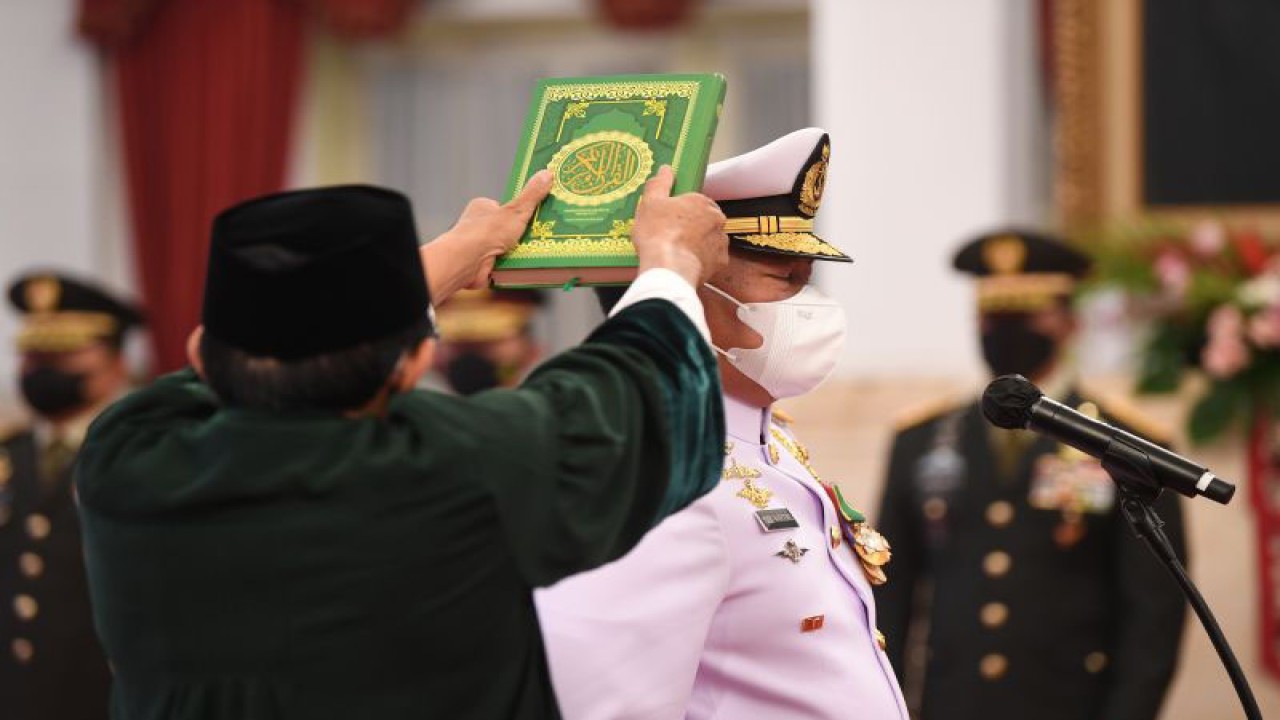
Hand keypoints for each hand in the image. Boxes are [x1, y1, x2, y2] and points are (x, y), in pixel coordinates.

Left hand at [422, 170, 551, 302]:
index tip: (535, 215)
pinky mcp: (483, 266)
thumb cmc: (484, 233)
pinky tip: (521, 264)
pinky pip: (504, 264)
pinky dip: (513, 265)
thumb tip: (545, 175)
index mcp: (483, 208)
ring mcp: (480, 247)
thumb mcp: (516, 210)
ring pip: (507, 248)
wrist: (468, 261)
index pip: (505, 207)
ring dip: (519, 251)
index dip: (520, 212)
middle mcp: (479, 226)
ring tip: (534, 251)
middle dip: (522, 234)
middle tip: (539, 235)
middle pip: (508, 228)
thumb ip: (531, 194)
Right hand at [631, 166, 728, 286]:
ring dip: (699, 244)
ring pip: (710, 240)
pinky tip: (686, 264)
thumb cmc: (658, 233)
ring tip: (678, 253)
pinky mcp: (720, 262)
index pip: (695, 202)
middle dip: (693, 227)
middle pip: (705, 220)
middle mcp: (717, 219)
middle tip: (672, 236)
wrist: (668, 268)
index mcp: (701, 202)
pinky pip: (712, 259)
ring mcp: (721, 241)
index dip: (682, 211)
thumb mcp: (650, 203)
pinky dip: (702, 261)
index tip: (670, 219)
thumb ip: (659, 184)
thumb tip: (665, 170)